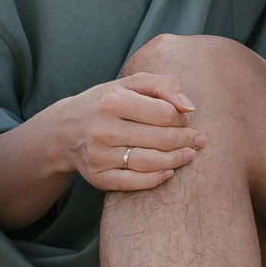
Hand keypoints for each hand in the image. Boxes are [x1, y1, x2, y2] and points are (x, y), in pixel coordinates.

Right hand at [45, 72, 203, 191]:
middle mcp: (103, 129)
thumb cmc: (108, 102)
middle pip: (161, 139)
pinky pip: (133, 183)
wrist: (65, 129)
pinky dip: (156, 180)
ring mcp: (99, 155)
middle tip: (199, 140)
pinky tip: (170, 172)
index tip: (187, 119)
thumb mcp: (131, 83)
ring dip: (177, 160)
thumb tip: (189, 107)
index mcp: (113, 101)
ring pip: (150, 163)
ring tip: (189, 155)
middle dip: (187, 140)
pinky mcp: (97, 177)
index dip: (183, 118)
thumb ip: (164, 85)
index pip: (164, 113)